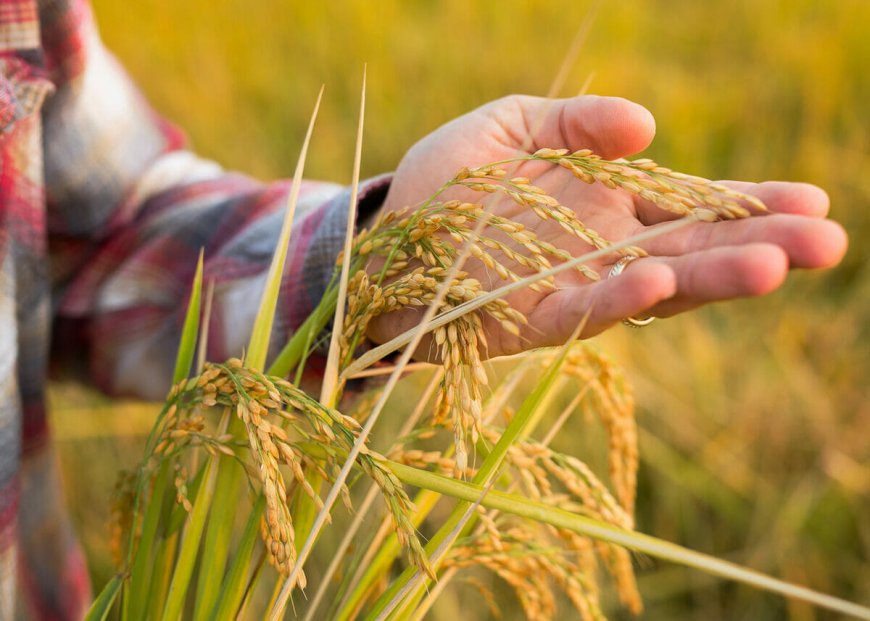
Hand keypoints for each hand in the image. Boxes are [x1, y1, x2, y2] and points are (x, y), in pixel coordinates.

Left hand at [367, 95, 847, 356]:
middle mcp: (600, 252)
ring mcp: (569, 289)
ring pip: (652, 288)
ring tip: (772, 266)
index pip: (688, 206)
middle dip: (757, 246)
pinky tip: (658, 281)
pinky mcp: (526, 321)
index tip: (812, 201)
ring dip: (709, 279)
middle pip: (690, 251)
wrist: (381, 241)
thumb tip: (648, 126)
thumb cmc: (445, 184)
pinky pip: (581, 312)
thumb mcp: (505, 127)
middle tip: (828, 244)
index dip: (747, 204)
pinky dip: (619, 298)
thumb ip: (574, 122)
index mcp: (605, 204)